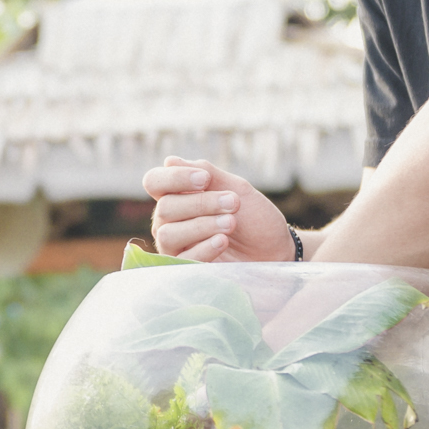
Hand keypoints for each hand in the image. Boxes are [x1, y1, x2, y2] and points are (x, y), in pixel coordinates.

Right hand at [144, 155, 294, 262]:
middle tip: (233, 203)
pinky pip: (181, 258)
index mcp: (178, 195)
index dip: (174, 178)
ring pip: (168, 234)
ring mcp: (175, 245)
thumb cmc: (254, 218)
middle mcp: (170, 220)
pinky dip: (204, 247)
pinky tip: (223, 241)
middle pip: (164, 208)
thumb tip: (170, 160)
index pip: (154, 181)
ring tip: (231, 223)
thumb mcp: (237, 189)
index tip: (204, 179)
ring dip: (203, 226)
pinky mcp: (185, 268)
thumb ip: (207, 174)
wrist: (274, 250)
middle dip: (201, 203)